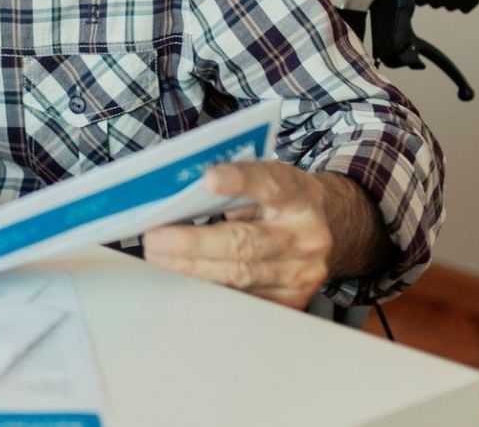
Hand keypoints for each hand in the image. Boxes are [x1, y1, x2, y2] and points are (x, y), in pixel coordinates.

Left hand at [143, 161, 333, 309]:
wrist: (324, 228)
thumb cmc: (280, 200)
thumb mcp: (266, 178)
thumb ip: (234, 182)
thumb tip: (180, 193)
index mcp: (299, 196)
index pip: (270, 185)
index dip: (239, 181)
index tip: (208, 179)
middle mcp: (306, 236)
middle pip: (245, 243)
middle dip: (193, 243)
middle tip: (154, 239)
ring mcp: (301, 273)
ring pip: (239, 275)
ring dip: (192, 268)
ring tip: (159, 257)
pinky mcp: (292, 300)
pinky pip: (243, 298)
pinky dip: (209, 288)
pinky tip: (183, 278)